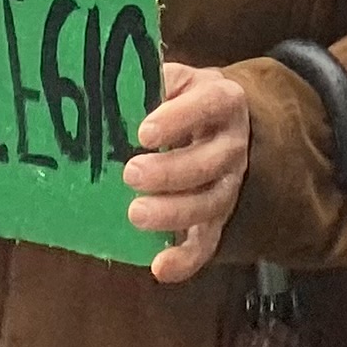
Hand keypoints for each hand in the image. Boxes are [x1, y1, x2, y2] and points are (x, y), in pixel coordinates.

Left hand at [125, 58, 253, 284]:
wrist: (221, 121)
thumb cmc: (184, 99)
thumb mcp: (176, 79)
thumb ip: (153, 78)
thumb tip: (114, 83)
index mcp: (223, 101)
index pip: (209, 105)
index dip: (180, 118)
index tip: (144, 131)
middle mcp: (232, 145)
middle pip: (211, 162)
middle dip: (170, 171)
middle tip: (131, 173)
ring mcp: (228, 185)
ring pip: (210, 204)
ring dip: (174, 213)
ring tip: (135, 213)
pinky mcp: (217, 218)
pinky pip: (207, 244)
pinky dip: (186, 260)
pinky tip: (159, 267)